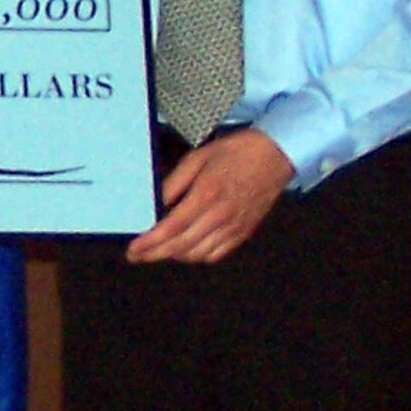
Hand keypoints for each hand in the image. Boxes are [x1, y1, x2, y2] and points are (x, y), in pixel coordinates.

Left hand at [127, 128, 292, 264]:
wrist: (275, 156)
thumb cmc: (237, 153)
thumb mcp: (198, 158)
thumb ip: (175, 182)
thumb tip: (157, 202)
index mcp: (206, 195)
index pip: (172, 227)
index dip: (150, 242)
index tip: (134, 249)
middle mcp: (220, 216)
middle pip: (181, 246)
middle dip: (155, 254)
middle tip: (138, 256)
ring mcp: (233, 227)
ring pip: (198, 254)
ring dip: (174, 256)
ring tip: (159, 250)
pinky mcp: (243, 232)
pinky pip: (216, 254)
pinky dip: (197, 256)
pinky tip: (187, 249)